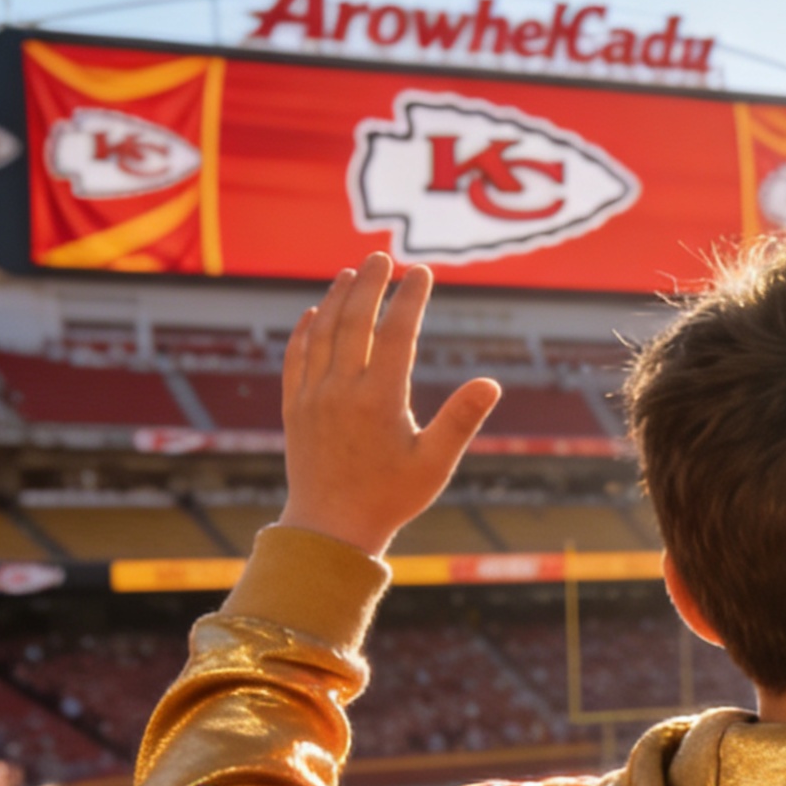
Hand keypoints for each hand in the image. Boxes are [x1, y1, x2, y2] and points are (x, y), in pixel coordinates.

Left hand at [273, 252, 501, 556]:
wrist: (330, 529)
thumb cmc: (391, 498)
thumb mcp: (435, 464)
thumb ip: (461, 420)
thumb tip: (492, 382)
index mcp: (379, 400)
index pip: (396, 333)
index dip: (411, 298)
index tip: (422, 273)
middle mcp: (341, 390)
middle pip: (354, 320)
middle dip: (370, 282)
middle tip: (383, 255)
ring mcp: (311, 397)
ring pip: (321, 332)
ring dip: (336, 297)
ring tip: (350, 272)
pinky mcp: (293, 408)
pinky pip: (295, 357)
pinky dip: (304, 329)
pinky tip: (312, 312)